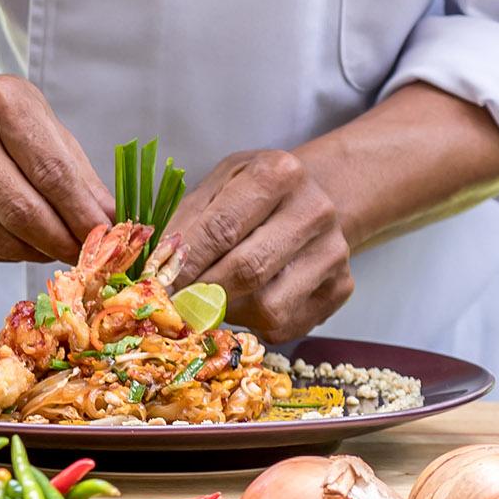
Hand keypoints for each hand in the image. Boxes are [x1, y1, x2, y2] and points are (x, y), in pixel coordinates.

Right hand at [0, 72, 111, 264]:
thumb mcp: (34, 117)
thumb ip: (74, 168)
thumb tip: (110, 219)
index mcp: (1, 103)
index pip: (52, 172)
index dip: (83, 214)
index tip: (109, 237)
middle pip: (23, 211)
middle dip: (63, 243)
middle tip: (87, 255)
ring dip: (36, 253)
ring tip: (53, 246)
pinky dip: (5, 254)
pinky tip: (18, 242)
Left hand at [161, 148, 353, 344]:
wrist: (311, 201)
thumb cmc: (251, 196)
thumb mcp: (216, 189)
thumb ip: (186, 225)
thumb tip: (159, 271)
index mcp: (279, 172)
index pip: (222, 228)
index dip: (185, 263)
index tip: (157, 285)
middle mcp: (314, 210)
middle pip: (247, 270)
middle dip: (202, 294)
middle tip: (174, 305)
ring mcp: (334, 252)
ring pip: (268, 306)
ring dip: (229, 312)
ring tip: (213, 298)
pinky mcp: (341, 288)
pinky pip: (285, 325)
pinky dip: (254, 323)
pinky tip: (246, 301)